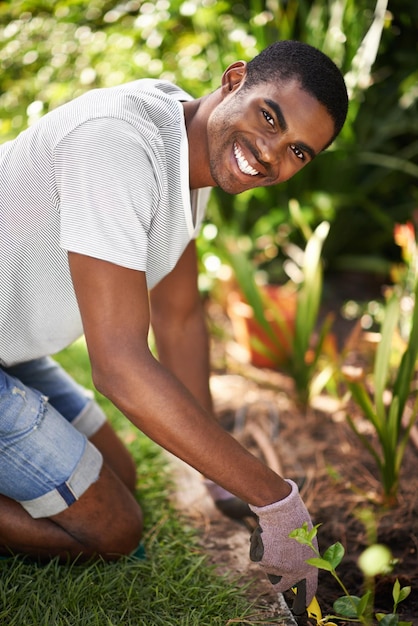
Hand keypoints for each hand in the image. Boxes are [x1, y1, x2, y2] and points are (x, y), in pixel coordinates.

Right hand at [248, 480, 317, 606]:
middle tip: (275, 574)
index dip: (303, 600)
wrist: (282, 510)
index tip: (300, 608)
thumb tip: (296, 573)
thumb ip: (302, 558)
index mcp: (310, 567)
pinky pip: (257, 555)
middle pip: (280, 586)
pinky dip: (258, 546)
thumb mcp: (306, 541)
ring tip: (273, 537)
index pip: (309, 591)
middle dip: (276, 581)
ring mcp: (278, 568)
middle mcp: (294, 572)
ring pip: (267, 567)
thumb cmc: (295, 520)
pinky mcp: (264, 561)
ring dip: (267, 555)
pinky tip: (264, 533)